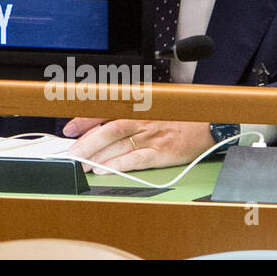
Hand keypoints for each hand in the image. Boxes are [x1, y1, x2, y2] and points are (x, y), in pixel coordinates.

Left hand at [62, 118, 216, 172]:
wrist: (208, 123)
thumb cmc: (176, 116)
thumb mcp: (150, 106)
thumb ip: (126, 112)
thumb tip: (98, 123)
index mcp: (136, 106)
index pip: (104, 111)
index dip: (84, 120)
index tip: (68, 129)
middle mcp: (141, 119)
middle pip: (107, 130)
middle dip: (85, 142)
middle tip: (71, 153)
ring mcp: (151, 136)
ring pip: (117, 145)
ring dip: (96, 156)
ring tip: (81, 164)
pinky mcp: (162, 152)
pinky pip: (136, 159)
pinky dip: (118, 164)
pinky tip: (104, 169)